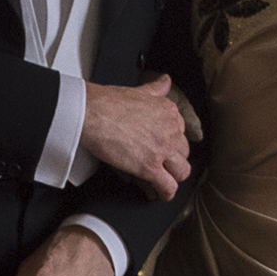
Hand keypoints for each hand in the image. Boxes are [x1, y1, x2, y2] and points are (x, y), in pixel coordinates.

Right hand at [81, 74, 191, 197]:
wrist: (93, 113)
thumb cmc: (109, 102)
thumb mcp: (139, 91)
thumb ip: (156, 89)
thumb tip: (164, 81)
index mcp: (168, 112)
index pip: (181, 130)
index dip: (172, 140)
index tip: (166, 145)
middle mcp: (170, 130)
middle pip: (183, 152)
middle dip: (174, 158)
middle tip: (163, 162)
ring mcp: (162, 150)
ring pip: (182, 170)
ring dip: (175, 176)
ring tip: (166, 180)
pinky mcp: (150, 167)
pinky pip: (168, 186)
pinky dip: (167, 192)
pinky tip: (163, 194)